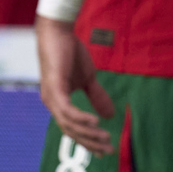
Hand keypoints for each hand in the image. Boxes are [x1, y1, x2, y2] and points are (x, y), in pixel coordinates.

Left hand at [36, 15, 114, 155]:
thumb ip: (97, 96)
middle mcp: (52, 104)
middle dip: (90, 142)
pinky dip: (80, 118)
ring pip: (69, 124)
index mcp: (59, 103)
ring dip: (88, 133)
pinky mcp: (54, 88)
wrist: (59, 32)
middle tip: (108, 150)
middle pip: (71, 131)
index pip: (73, 128)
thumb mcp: (88, 78)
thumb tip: (111, 115)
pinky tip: (95, 122)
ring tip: (105, 138)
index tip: (104, 150)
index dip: (88, 140)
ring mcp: (52, 97)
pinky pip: (67, 110)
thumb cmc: (70, 53)